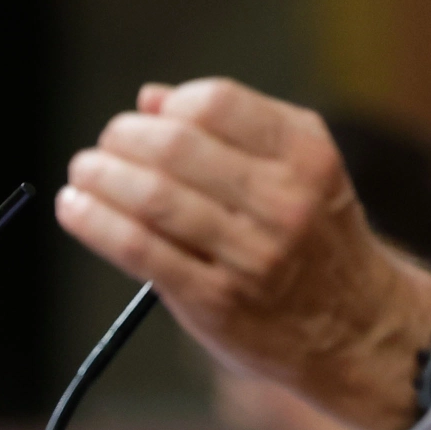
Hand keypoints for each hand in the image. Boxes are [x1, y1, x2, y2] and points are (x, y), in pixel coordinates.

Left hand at [56, 79, 430, 429]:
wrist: (356, 329)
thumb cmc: (316, 239)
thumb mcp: (300, 170)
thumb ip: (232, 129)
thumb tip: (149, 100)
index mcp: (305, 155)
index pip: (216, 103)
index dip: (169, 106)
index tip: (149, 119)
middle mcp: (284, 201)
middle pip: (176, 147)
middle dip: (123, 139)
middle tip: (105, 146)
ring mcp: (251, 255)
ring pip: (152, 197)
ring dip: (101, 177)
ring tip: (83, 173)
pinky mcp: (216, 300)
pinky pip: (140, 250)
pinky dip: (95, 223)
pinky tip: (74, 209)